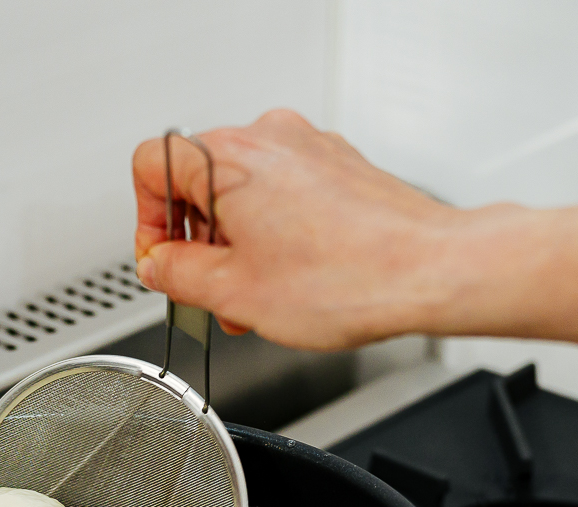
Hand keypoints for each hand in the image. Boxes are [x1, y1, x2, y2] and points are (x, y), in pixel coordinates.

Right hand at [132, 109, 496, 350]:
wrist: (430, 272)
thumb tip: (160, 267)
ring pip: (245, 191)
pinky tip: (292, 279)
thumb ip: (178, 275)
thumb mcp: (234, 292)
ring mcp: (309, 149)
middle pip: (199, 181)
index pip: (152, 167)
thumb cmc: (350, 278)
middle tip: (210, 290)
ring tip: (256, 295)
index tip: (164, 260)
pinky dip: (275, 232)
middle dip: (198, 242)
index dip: (147, 222)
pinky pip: (285, 193)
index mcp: (229, 158)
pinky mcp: (339, 167)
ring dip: (237, 243)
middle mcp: (270, 139)